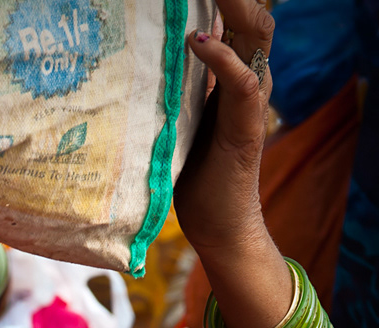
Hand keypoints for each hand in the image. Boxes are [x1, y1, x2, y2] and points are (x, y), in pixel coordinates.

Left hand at [173, 0, 274, 262]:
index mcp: (232, 79)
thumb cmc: (195, 181)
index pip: (236, 23)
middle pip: (253, 20)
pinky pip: (243, 82)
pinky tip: (199, 40)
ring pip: (256, 38)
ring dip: (235, 9)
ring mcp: (249, 104)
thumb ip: (174, 92)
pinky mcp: (246, 128)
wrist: (220, 229)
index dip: (222, 1)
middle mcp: (247, 83)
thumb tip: (147, 68)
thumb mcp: (178, 125)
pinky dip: (222, 58)